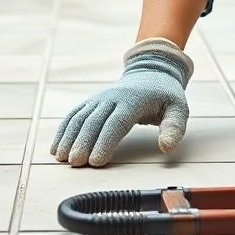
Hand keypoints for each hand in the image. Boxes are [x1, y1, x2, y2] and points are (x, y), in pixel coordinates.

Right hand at [50, 37, 193, 166]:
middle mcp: (112, 98)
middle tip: (75, 163)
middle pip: (93, 122)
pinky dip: (63, 130)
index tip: (96, 161)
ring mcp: (99, 99)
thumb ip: (174, 128)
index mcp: (133, 101)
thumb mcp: (178, 109)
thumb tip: (166, 147)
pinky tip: (56, 147)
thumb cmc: (166, 95)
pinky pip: (74, 115)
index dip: (105, 142)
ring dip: (68, 137)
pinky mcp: (91, 102)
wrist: (151, 71)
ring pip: (80, 118)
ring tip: (61, 158)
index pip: (116, 123)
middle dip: (83, 143)